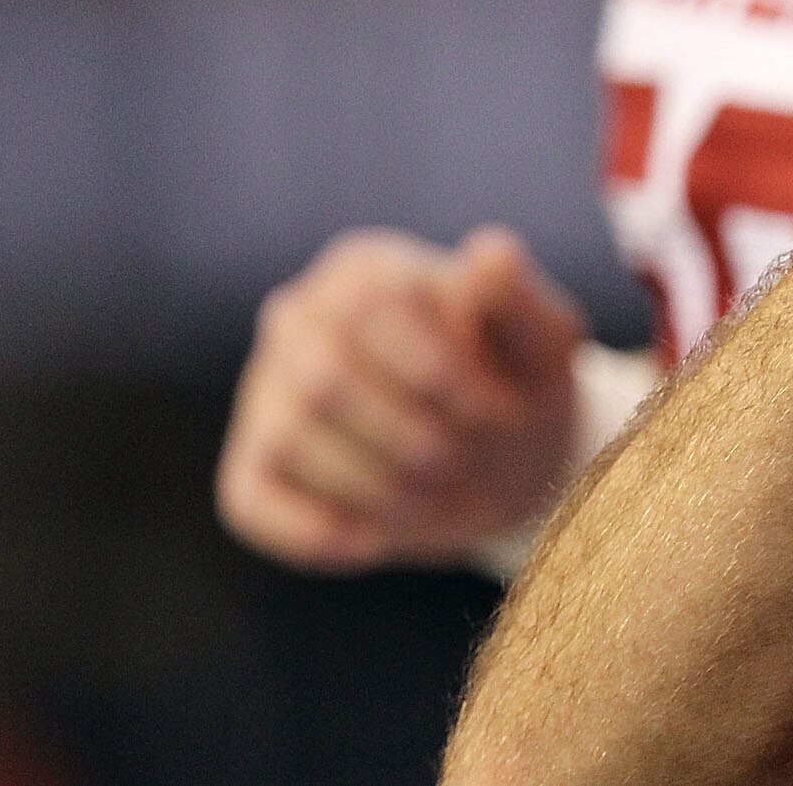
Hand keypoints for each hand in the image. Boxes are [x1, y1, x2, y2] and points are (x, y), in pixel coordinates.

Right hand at [217, 225, 585, 571]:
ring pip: (291, 440)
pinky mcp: (249, 470)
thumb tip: (490, 252)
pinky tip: (379, 540)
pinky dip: (321, 531)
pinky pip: (256, 504)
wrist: (496, 462)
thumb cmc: (517, 387)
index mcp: (365, 269)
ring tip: (438, 500)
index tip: (502, 414)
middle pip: (325, 379)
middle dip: (410, 438)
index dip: (439, 371)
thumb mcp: (543, 343)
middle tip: (467, 467)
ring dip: (376, 487)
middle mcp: (298, 318)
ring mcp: (264, 394)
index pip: (373, 306)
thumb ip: (519, 302)